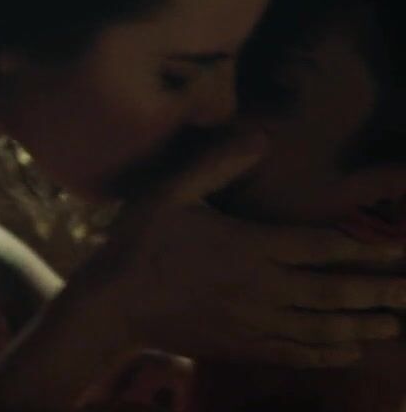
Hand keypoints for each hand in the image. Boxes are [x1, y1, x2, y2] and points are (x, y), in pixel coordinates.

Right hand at [74, 130, 405, 367]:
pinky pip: (297, 353)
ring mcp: (253, 322)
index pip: (322, 247)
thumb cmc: (138, 242)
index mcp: (249, 246)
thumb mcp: (170, 192)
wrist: (112, 305)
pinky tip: (351, 351)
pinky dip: (329, 353)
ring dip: (363, 326)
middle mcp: (261, 288)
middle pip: (335, 292)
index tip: (400, 248)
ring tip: (395, 324)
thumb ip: (217, 163)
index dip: (365, 248)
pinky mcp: (242, 346)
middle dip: (380, 291)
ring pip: (322, 327)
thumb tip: (261, 135)